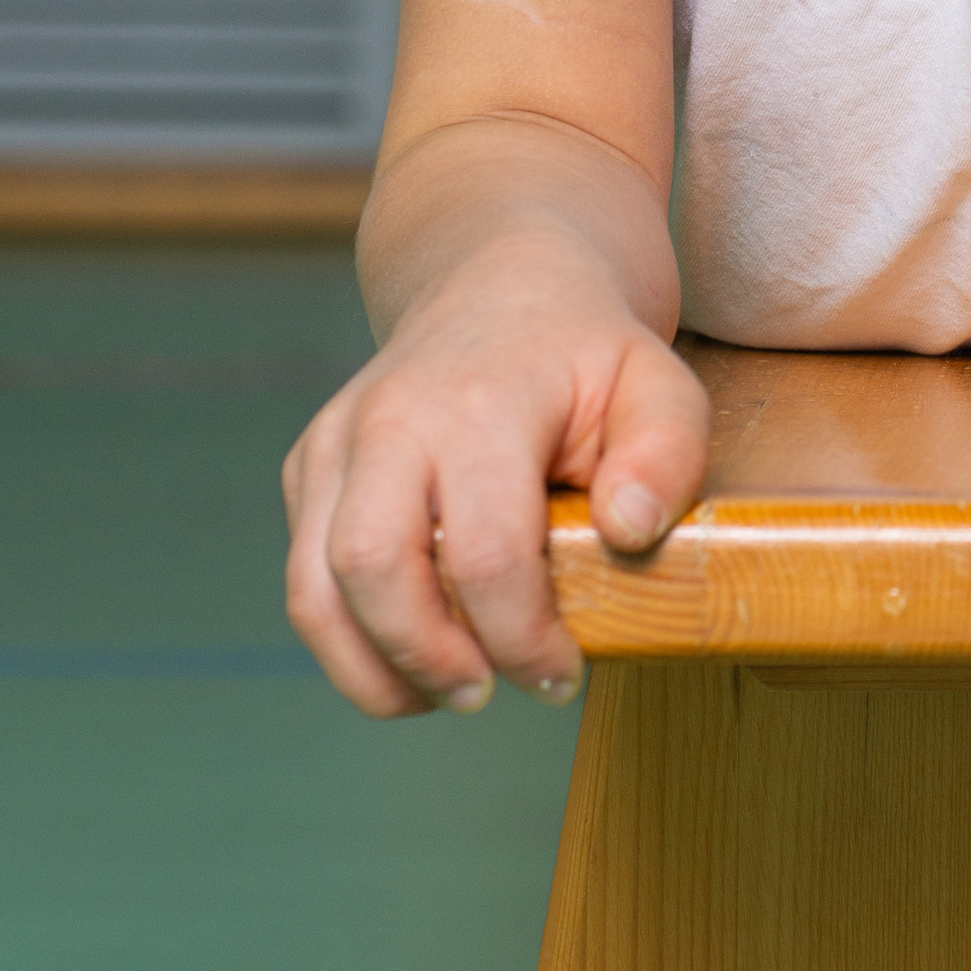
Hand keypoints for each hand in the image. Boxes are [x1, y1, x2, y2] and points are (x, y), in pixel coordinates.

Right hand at [282, 236, 709, 717]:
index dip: (522, 637)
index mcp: (479, 401)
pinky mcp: (309, 466)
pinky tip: (413, 651)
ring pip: (313, 587)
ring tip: (443, 690)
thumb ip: (666, 454)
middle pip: (370, 570)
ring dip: (373, 666)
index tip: (561, 671)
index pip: (483, 552)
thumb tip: (628, 530)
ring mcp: (336, 439)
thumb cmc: (585, 351)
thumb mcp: (659, 384)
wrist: (503, 280)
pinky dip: (348, 636)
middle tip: (488, 690)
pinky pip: (304, 576)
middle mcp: (388, 417)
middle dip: (429, 658)